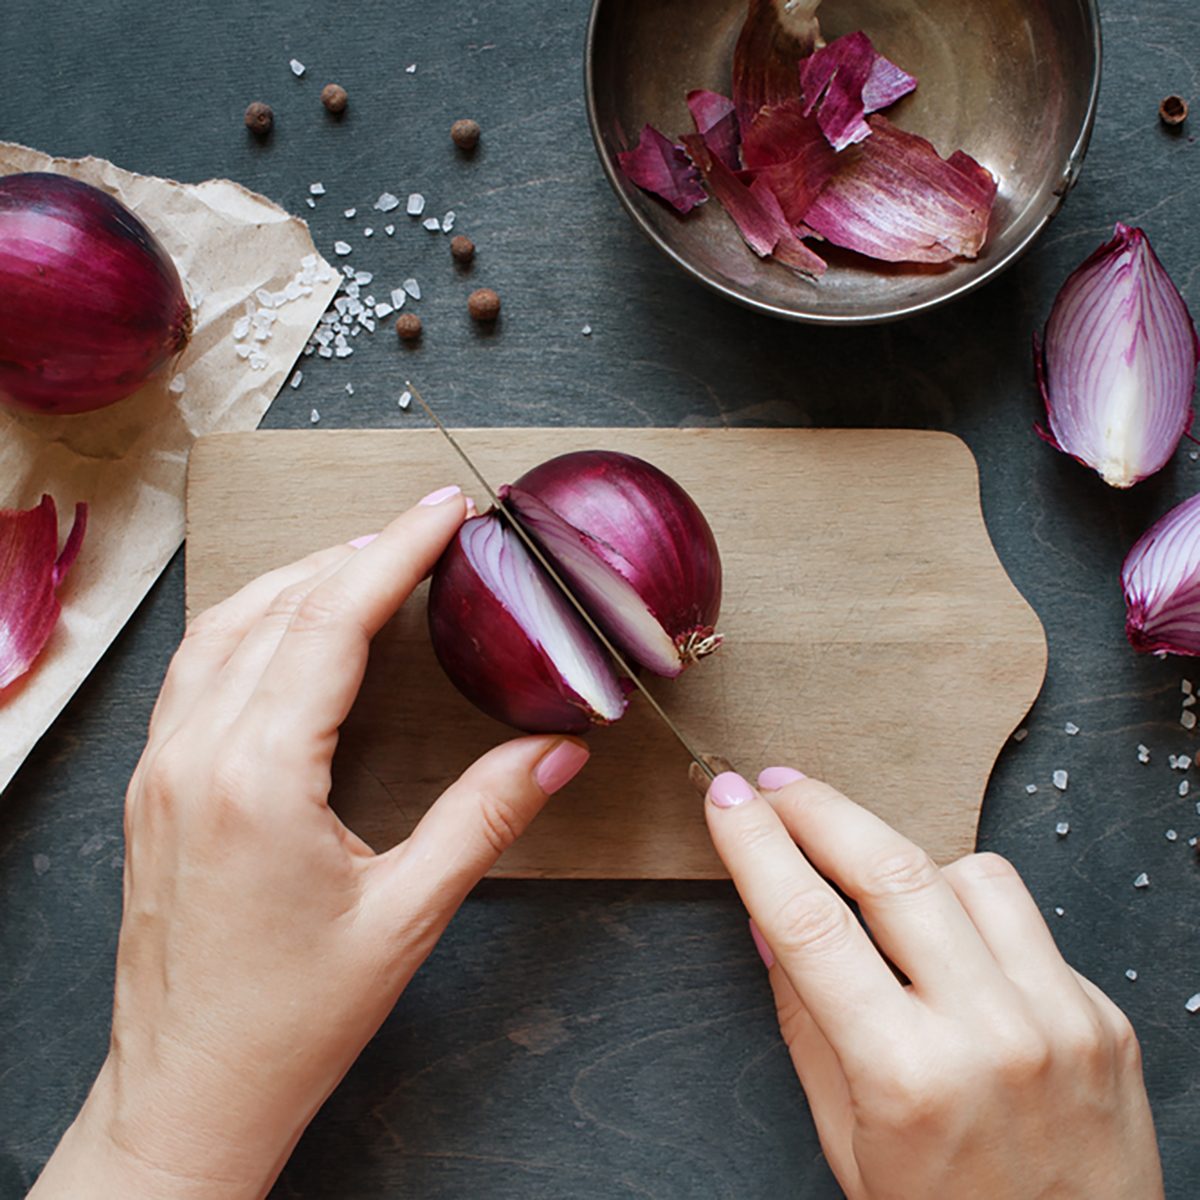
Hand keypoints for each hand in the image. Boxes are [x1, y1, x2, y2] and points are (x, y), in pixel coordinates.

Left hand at [31, 486, 589, 1199]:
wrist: (189, 1094)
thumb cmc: (291, 1019)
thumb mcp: (408, 914)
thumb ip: (486, 815)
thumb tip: (558, 749)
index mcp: (259, 776)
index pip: (333, 621)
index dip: (398, 552)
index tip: (445, 510)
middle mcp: (196, 754)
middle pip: (279, 607)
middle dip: (358, 552)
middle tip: (427, 529)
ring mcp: (163, 766)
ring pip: (227, 627)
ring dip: (299, 579)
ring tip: (368, 561)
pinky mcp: (155, 785)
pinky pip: (199, 668)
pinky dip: (253, 622)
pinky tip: (290, 627)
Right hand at [704, 768, 1162, 1199]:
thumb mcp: (847, 1141)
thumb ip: (805, 1021)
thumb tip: (768, 921)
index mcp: (907, 1078)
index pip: (810, 925)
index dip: (757, 847)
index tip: (726, 800)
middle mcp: (992, 1036)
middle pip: (891, 870)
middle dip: (819, 809)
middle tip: (776, 786)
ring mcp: (1060, 1018)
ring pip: (968, 872)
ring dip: (904, 860)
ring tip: (870, 883)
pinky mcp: (1103, 1013)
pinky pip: (1023, 918)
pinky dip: (971, 909)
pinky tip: (949, 942)